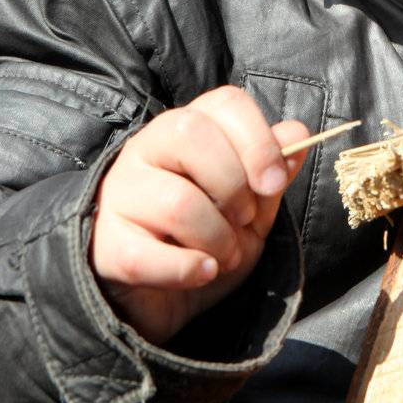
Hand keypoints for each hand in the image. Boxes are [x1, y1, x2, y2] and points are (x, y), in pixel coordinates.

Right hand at [90, 86, 306, 345]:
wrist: (158, 300)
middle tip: (243, 221)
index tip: (274, 183)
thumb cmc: (206, 239)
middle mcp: (146, 148)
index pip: (224, 102)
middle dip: (233, 185)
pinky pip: (147, 255)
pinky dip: (186, 270)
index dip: (257, 139)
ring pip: (176, 202)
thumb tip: (297, 132)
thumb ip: (272, 170)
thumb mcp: (252, 206)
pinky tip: (201, 272)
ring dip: (216, 238)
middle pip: (190, 133)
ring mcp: (119, 193)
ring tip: (224, 255)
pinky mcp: (105, 244)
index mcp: (187, 128)